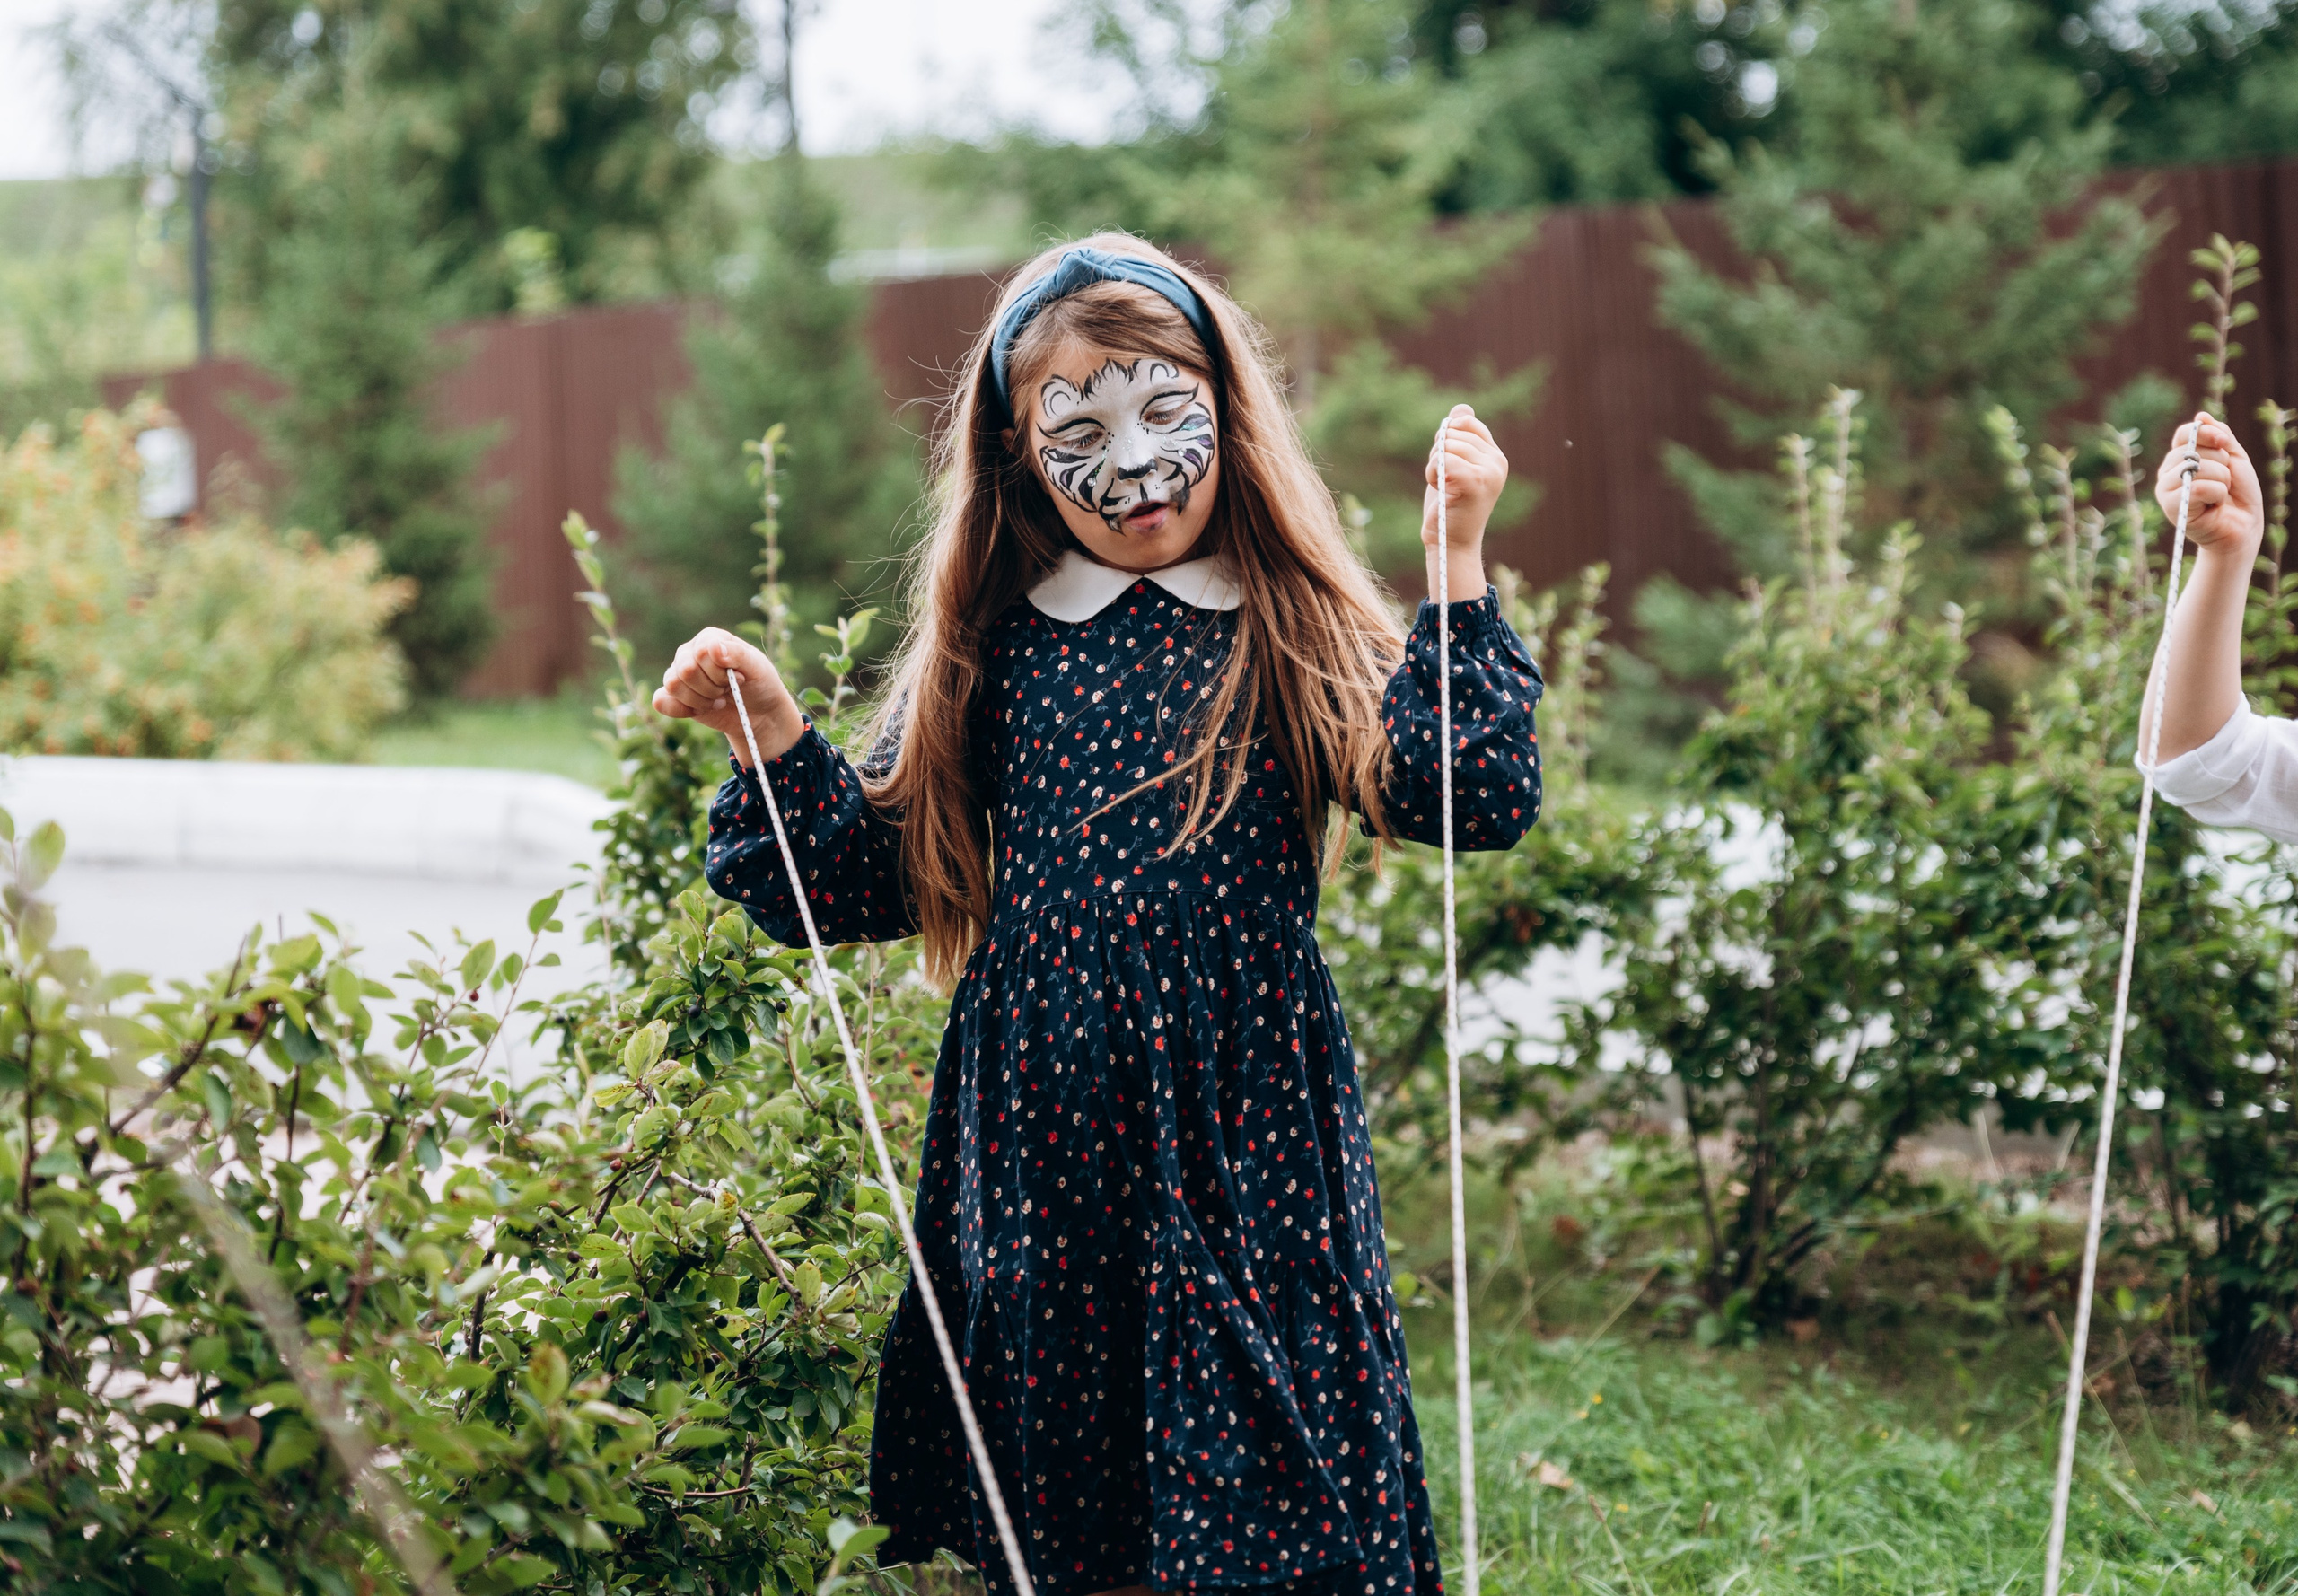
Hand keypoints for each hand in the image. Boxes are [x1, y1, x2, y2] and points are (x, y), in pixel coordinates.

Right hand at [653, 628, 804, 765]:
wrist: (760, 713)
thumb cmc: (760, 684)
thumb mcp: (757, 667)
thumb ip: (736, 654)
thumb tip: (713, 647)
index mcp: (709, 639)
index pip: (700, 653)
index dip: (720, 672)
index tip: (740, 678)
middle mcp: (689, 653)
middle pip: (685, 671)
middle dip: (711, 688)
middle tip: (727, 691)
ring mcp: (679, 674)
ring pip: (673, 686)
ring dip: (701, 700)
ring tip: (718, 700)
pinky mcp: (675, 696)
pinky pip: (661, 701)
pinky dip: (681, 710)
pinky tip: (701, 711)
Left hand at [1420, 404, 1506, 555]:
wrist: (1451, 543)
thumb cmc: (1450, 507)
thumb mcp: (1453, 466)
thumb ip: (1457, 438)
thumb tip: (1462, 408)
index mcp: (1495, 456)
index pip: (1466, 421)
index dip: (1447, 436)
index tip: (1446, 461)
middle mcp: (1498, 462)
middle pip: (1453, 432)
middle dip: (1437, 453)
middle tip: (1444, 480)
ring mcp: (1490, 472)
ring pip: (1446, 446)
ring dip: (1433, 466)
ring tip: (1443, 487)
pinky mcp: (1477, 482)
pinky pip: (1444, 460)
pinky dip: (1432, 473)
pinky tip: (1439, 488)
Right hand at [2155, 414, 2263, 556]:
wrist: (2243, 526)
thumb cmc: (2238, 493)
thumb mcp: (2234, 458)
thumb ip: (2220, 437)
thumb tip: (2201, 416)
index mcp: (2180, 458)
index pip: (2185, 433)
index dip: (2207, 433)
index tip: (2224, 443)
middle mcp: (2168, 472)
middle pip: (2195, 450)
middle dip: (2221, 464)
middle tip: (2223, 482)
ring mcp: (2166, 490)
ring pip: (2199, 468)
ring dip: (2222, 481)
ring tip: (2219, 496)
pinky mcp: (2171, 507)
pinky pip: (2200, 487)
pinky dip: (2218, 494)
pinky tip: (2215, 505)